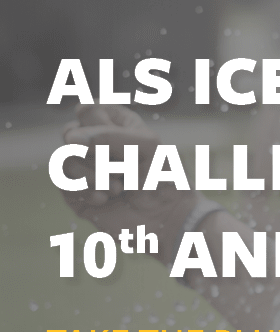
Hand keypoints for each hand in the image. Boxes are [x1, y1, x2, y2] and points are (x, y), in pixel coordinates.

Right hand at [60, 105, 194, 263]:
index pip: (87, 110)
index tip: (130, 145)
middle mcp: (95, 143)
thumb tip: (70, 140)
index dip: (105, 128)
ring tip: (118, 189)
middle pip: (70, 133)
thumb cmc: (164, 180)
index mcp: (115, 124)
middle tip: (124, 170)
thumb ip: (109, 135)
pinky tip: (105, 200)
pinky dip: (86, 191)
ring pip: (64, 158)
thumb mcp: (147, 146)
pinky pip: (62, 183)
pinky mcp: (75, 192)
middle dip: (99, 154)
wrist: (166, 221)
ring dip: (96, 175)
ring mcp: (84, 168)